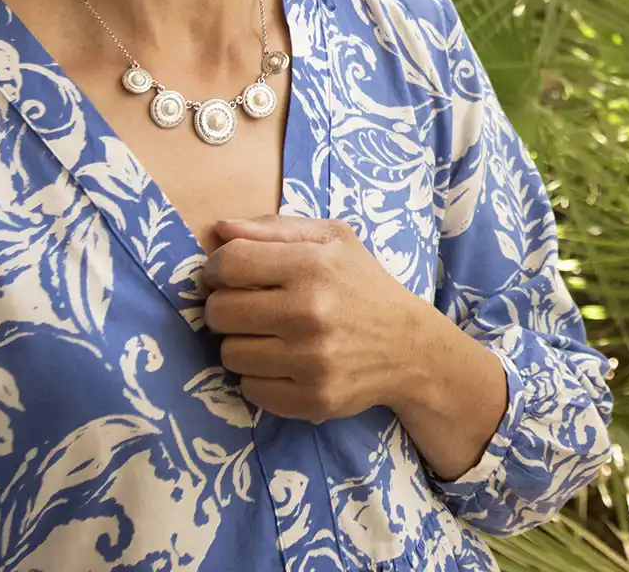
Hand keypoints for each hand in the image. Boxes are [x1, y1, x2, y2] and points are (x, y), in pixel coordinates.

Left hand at [201, 215, 428, 422]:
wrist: (410, 347)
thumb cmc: (363, 285)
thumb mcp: (331, 239)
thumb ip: (272, 228)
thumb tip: (220, 228)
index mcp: (312, 266)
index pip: (229, 264)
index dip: (218, 269)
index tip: (229, 276)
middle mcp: (310, 313)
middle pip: (219, 312)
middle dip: (225, 307)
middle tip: (248, 308)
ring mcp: (311, 361)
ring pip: (229, 354)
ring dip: (241, 344)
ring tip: (268, 336)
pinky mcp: (313, 399)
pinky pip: (249, 389)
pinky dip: (258, 377)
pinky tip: (282, 363)